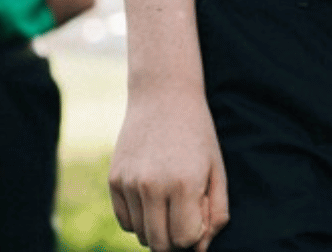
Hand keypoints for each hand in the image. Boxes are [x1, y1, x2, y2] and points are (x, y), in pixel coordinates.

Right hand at [109, 85, 228, 251]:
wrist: (164, 96)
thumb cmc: (197, 134)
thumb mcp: (217, 168)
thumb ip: (216, 211)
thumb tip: (201, 249)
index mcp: (184, 183)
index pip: (186, 239)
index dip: (197, 234)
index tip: (201, 214)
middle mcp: (152, 186)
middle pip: (159, 245)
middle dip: (175, 240)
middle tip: (186, 216)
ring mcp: (129, 184)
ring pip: (141, 236)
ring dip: (157, 229)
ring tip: (171, 200)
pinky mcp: (114, 181)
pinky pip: (126, 221)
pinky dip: (140, 218)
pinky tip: (153, 194)